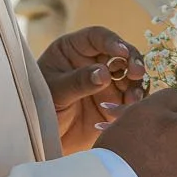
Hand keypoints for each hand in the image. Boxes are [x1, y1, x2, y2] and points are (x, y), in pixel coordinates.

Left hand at [40, 27, 143, 153]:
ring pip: (130, 76)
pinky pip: (131, 98)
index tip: (122, 52)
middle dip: (132, 61)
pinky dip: (135, 103)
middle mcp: (93, 62)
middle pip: (121, 53)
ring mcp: (106, 82)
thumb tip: (104, 73)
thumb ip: (78, 82)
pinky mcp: (115, 102)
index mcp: (74, 50)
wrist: (43, 139)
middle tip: (137, 73)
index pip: (97, 37)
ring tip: (133, 99)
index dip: (112, 41)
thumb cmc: (39, 109)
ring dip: (136, 85)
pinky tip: (130, 109)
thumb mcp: (55, 93)